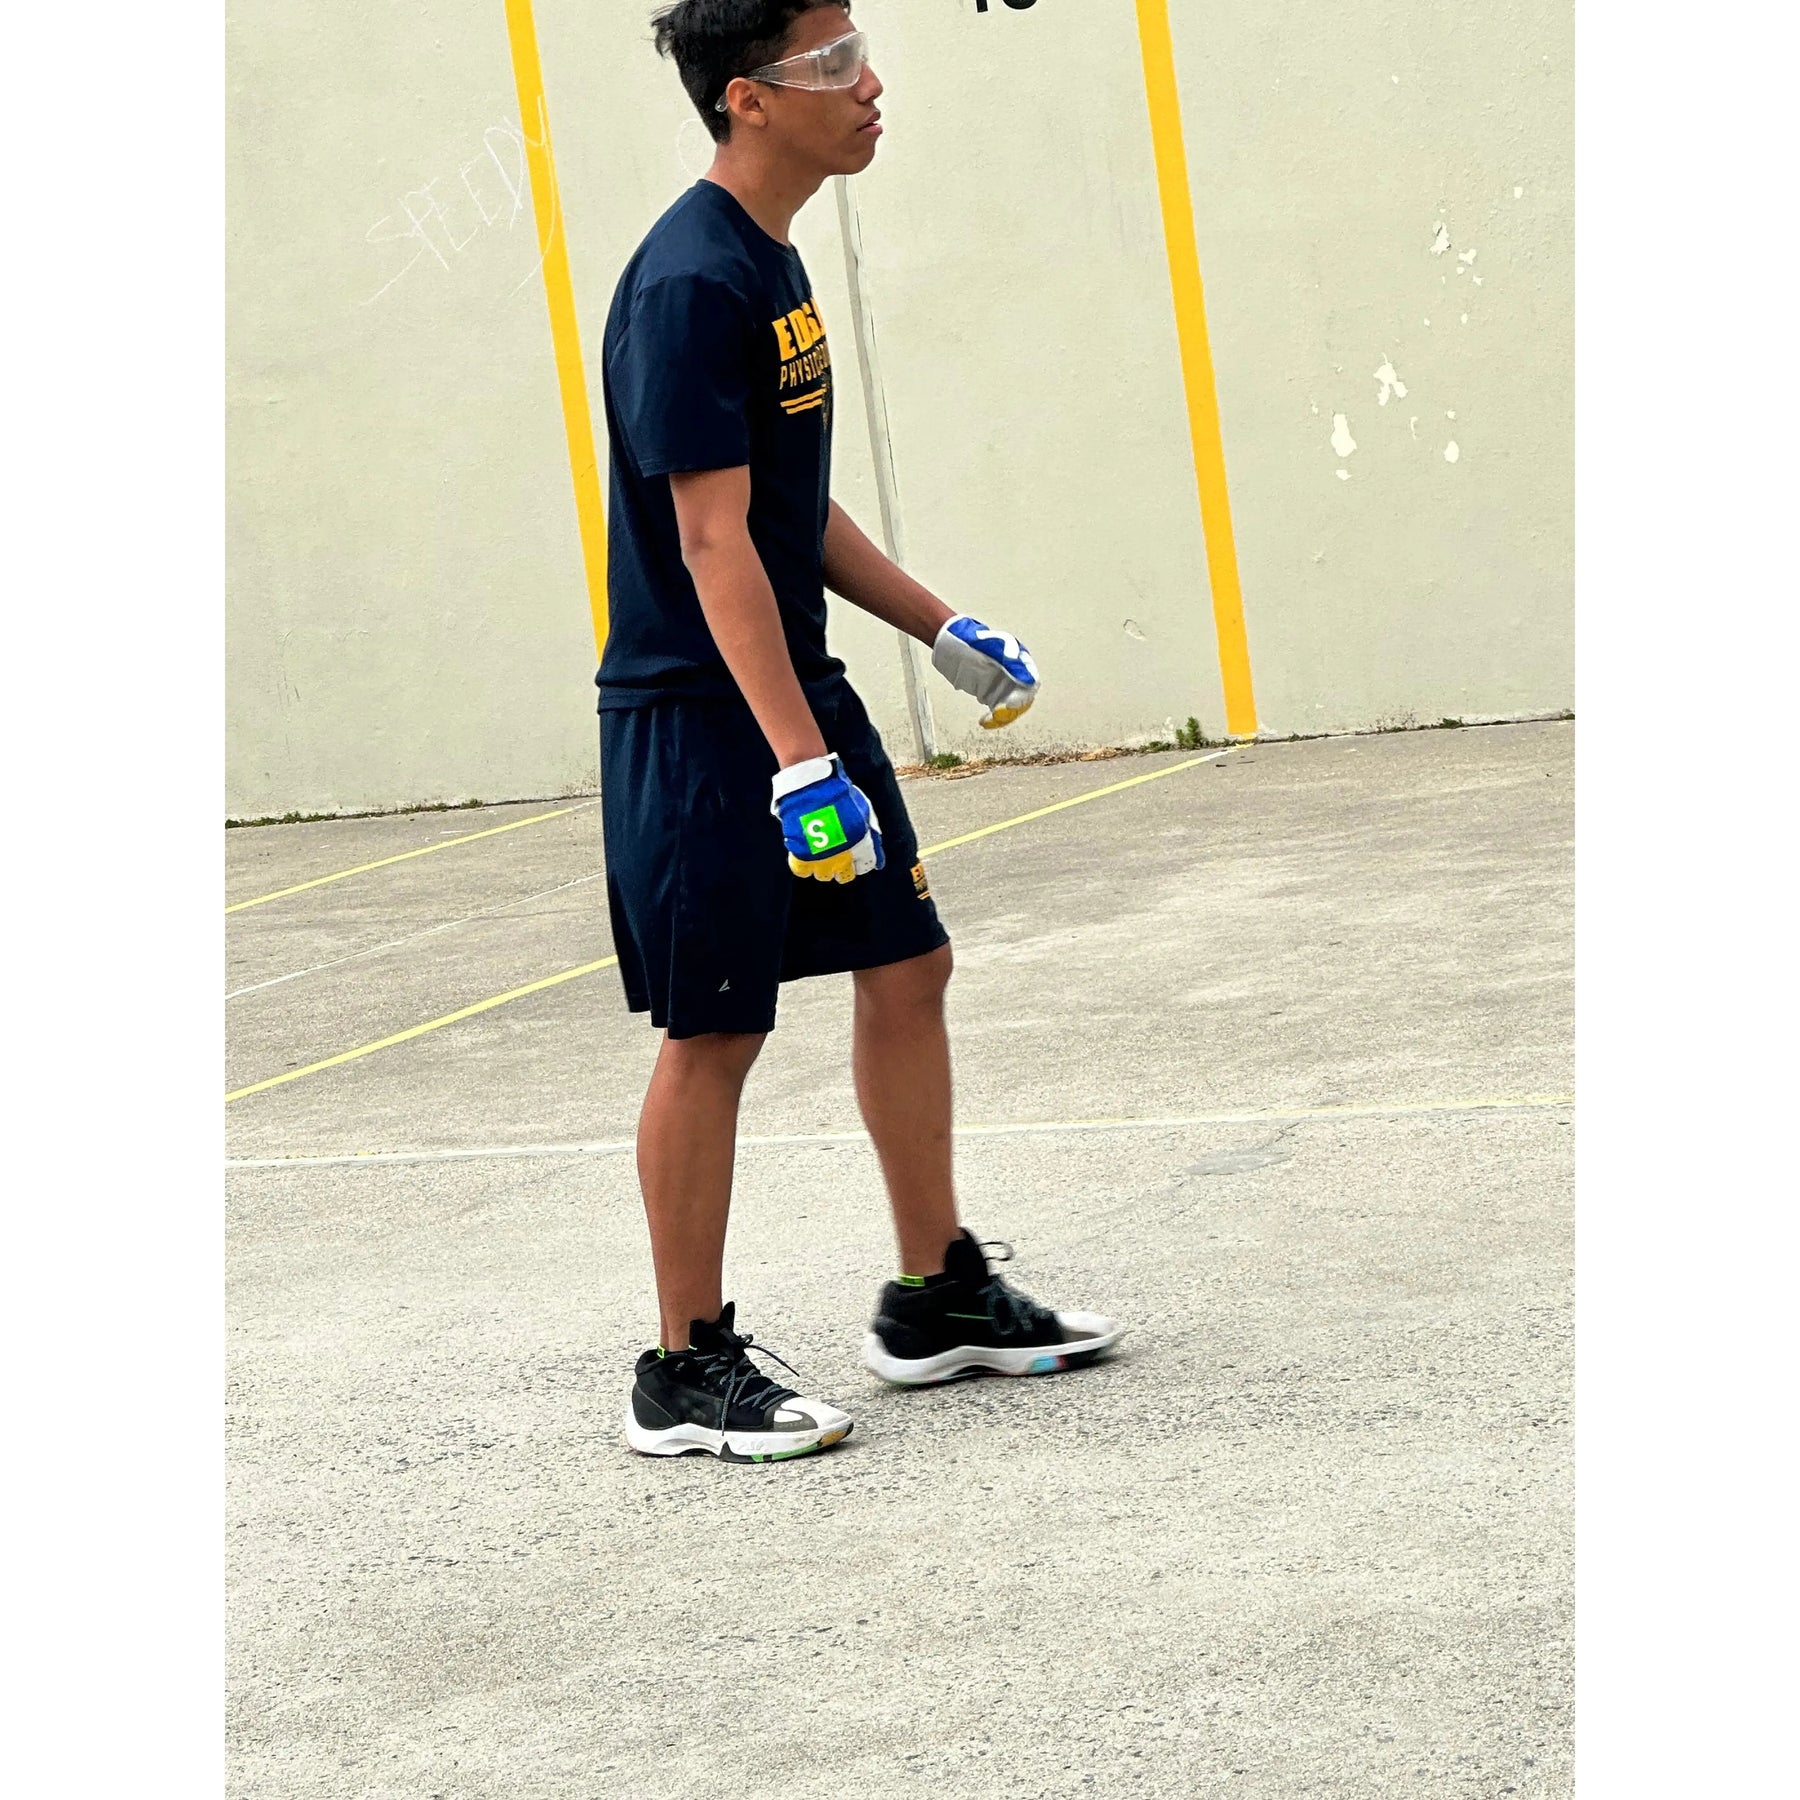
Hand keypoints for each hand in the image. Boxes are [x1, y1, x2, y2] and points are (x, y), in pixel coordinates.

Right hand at [770, 754, 885, 883]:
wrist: (812, 784)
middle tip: (839, 857)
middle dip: (844, 868)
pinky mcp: (800, 853)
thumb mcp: (864, 810)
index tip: (859, 858)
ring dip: (824, 868)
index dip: (863, 862)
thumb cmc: (839, 793)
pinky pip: (802, 870)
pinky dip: (804, 866)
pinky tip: (806, 856)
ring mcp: (821, 855)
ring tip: (821, 855)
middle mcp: (843, 853)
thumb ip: (871, 834)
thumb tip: (878, 856)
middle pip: (845, 875)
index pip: (866, 865)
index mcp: (861, 842)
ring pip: (824, 875)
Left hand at [930, 615, 1040, 728]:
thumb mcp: (993, 649)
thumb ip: (1011, 663)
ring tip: (989, 719)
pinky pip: (997, 711)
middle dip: (1013, 709)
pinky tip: (985, 722)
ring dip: (1003, 717)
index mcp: (1020, 660)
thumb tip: (1029, 680)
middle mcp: (1014, 674)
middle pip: (1023, 698)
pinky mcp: (990, 694)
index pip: (1031, 682)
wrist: (950, 642)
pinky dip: (993, 719)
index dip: (1024, 695)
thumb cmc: (972, 640)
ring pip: (1011, 708)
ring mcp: (1002, 685)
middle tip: (999, 713)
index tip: (1010, 704)